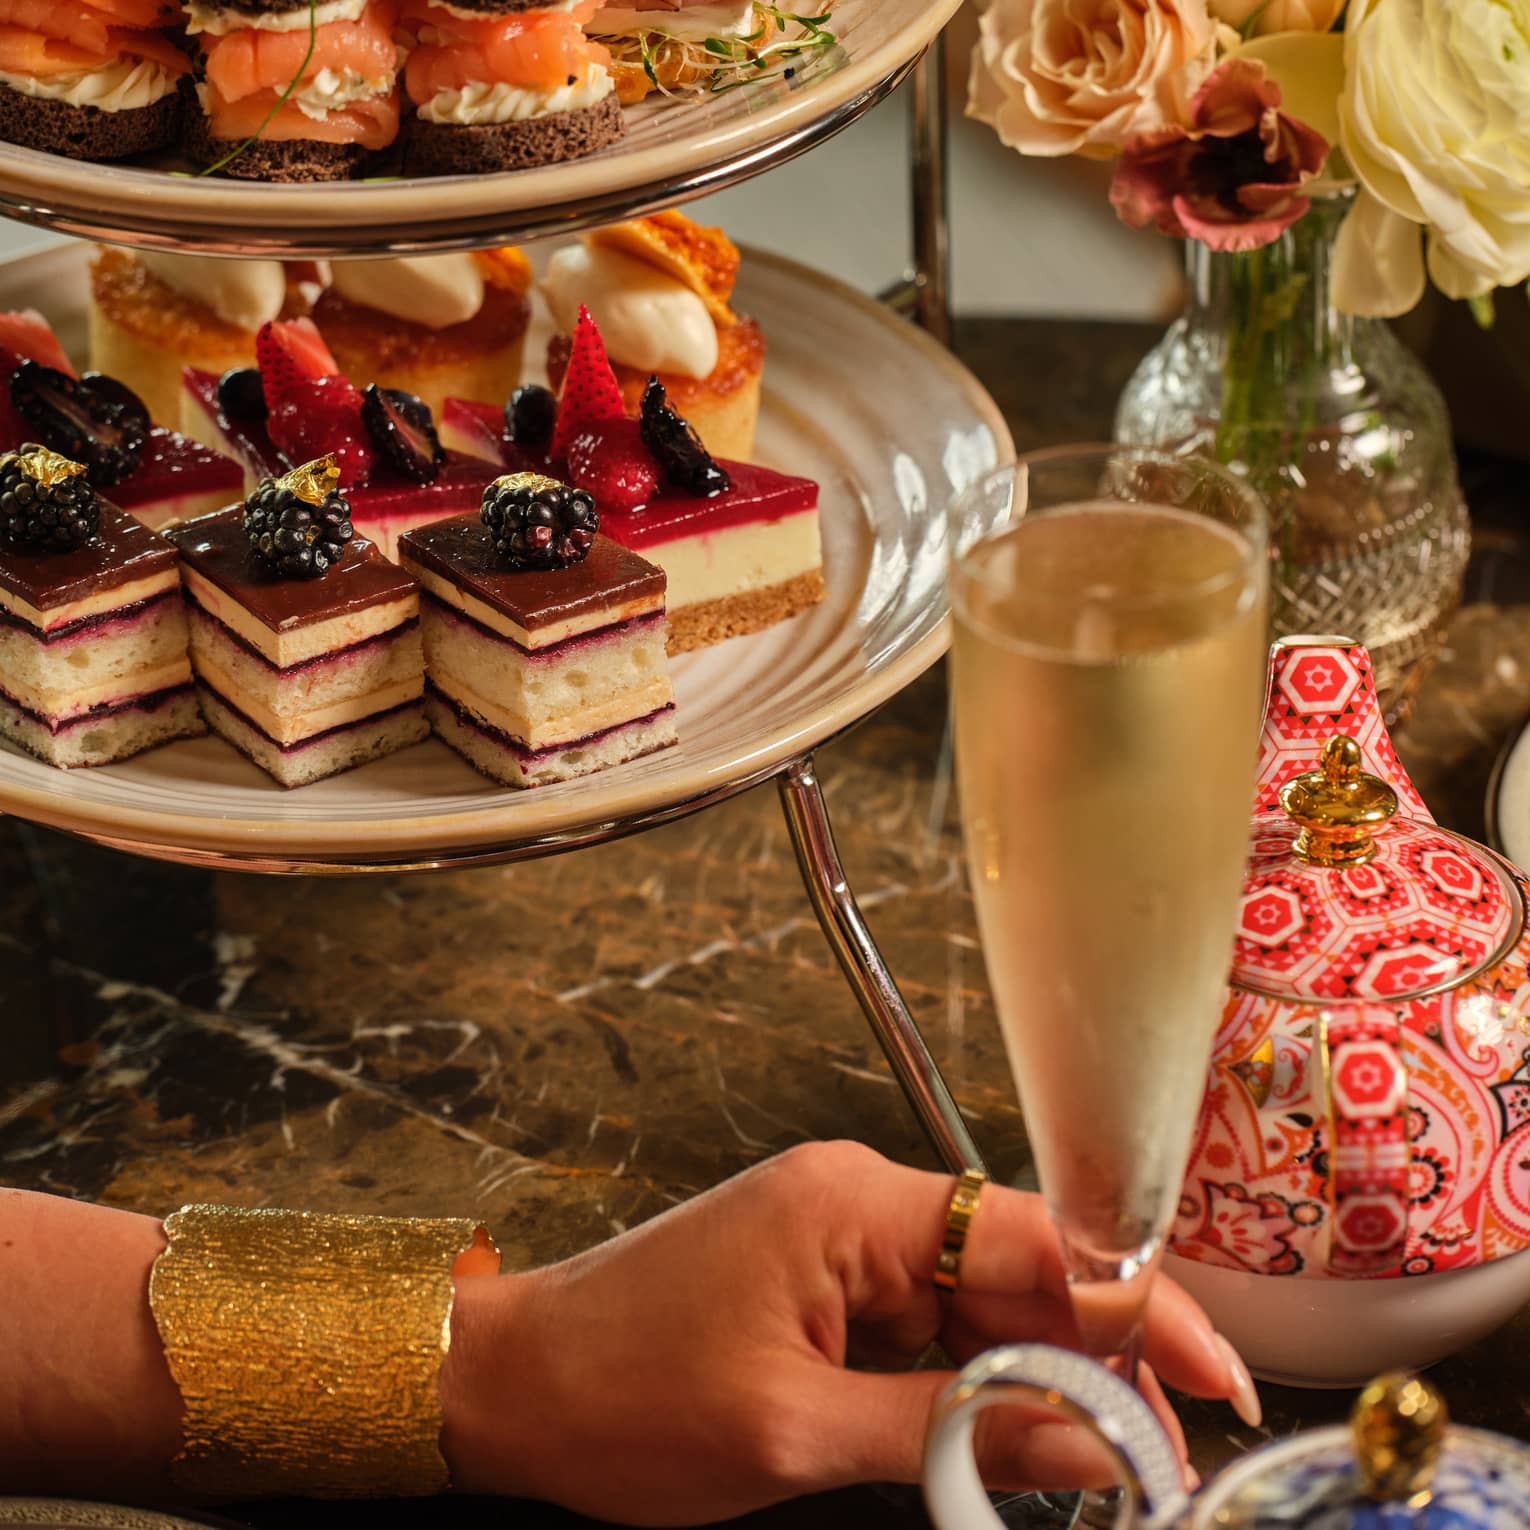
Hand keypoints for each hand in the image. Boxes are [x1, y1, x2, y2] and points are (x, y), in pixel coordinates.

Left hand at [441, 1141, 1251, 1524]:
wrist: (509, 1384)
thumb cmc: (620, 1394)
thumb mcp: (797, 1431)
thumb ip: (955, 1427)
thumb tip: (1092, 1441)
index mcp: (855, 1204)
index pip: (1039, 1238)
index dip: (1139, 1307)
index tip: (1214, 1379)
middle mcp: (859, 1201)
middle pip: (1023, 1271)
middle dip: (1094, 1363)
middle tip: (1154, 1462)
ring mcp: (841, 1239)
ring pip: (983, 1305)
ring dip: (1037, 1381)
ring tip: (1094, 1468)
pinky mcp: (824, 1280)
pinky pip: (930, 1324)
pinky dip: (974, 1383)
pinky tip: (1004, 1439)